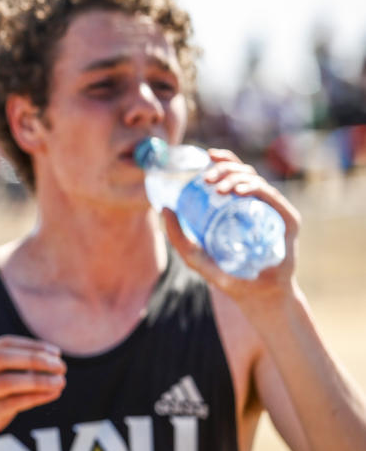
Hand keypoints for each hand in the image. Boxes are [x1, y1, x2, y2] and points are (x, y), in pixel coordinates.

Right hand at [0, 335, 64, 450]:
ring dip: (37, 380)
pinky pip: (9, 405)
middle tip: (61, 366)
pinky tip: (51, 395)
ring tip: (60, 382)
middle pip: (2, 358)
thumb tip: (50, 360)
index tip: (57, 353)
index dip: (32, 346)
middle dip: (35, 360)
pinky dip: (34, 398)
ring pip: (5, 382)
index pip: (4, 344)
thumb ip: (13, 369)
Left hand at [162, 148, 300, 309]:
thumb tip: (163, 207)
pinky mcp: (288, 220)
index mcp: (239, 205)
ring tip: (217, 187)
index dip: (222, 159)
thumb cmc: (227, 275)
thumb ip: (177, 236)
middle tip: (206, 178)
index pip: (233, 173)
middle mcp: (258, 204)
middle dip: (224, 168)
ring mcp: (274, 211)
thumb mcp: (194, 256)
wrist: (255, 295)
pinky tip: (238, 191)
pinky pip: (271, 196)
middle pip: (243, 172)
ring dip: (235, 177)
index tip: (206, 154)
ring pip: (255, 180)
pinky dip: (254, 188)